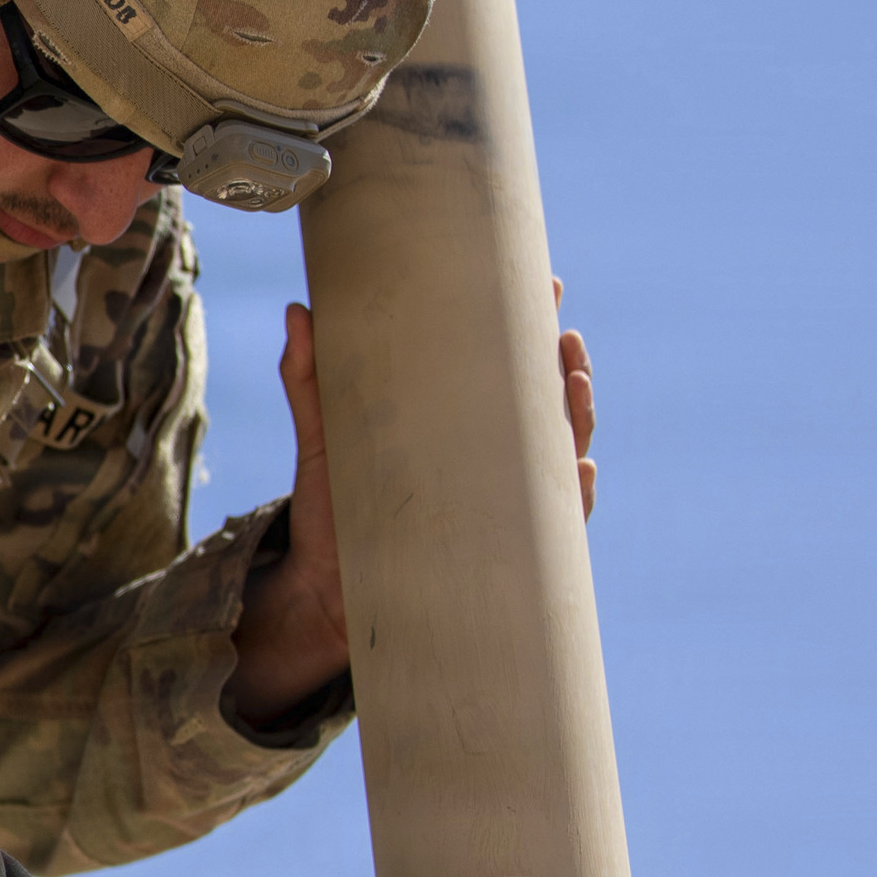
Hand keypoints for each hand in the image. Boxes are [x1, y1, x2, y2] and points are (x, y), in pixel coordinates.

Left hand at [226, 289, 599, 726]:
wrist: (322, 589)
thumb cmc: (330, 506)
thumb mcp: (322, 434)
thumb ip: (310, 375)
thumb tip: (298, 309)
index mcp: (456, 421)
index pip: (509, 366)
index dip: (534, 326)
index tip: (543, 287)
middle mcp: (490, 459)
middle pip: (549, 405)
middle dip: (567, 367)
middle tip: (564, 337)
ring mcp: (502, 503)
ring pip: (562, 455)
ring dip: (579, 419)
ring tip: (575, 384)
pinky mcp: (503, 551)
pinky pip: (555, 524)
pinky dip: (574, 497)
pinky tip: (579, 470)